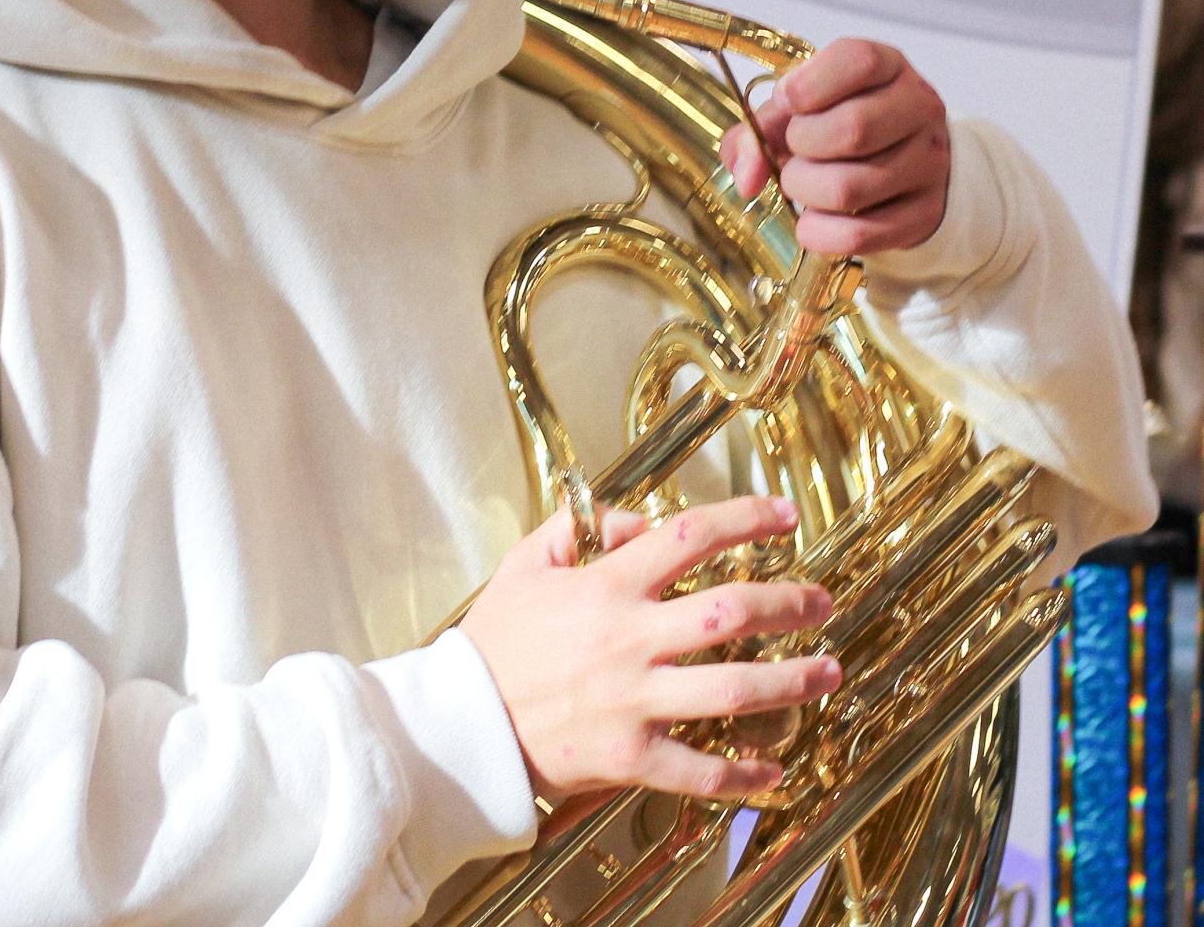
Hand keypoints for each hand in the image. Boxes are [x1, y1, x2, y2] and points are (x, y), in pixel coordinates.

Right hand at [459, 494, 838, 806]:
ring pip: (732, 690)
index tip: (784, 515)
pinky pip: (700, 771)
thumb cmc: (495, 640)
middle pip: (730, 613)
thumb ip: (578, 529)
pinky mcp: (630, 758)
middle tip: (821, 602)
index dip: (744, 519)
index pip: (689, 537)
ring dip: (791, 681)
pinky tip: (776, 771)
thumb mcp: (524, 563)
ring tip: (827, 672)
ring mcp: (634, 701)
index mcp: (606, 586)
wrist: (462, 720)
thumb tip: (636, 522)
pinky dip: (744, 775)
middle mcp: (629, 639)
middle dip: (788, 603)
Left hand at [719, 38, 949, 256]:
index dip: (808, 85)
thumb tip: (745, 175)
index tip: (787, 102)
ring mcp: (930, 163)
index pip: (859, 62)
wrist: (904, 159)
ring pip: (849, 188)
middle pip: (853, 130)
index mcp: (889, 67)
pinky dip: (819, 232)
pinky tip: (813, 220)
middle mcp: (919, 109)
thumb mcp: (801, 107)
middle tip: (795, 149)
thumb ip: (761, 129)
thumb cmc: (841, 121)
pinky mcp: (926, 214)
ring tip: (803, 182)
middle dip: (800, 145)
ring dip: (804, 191)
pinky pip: (860, 235)